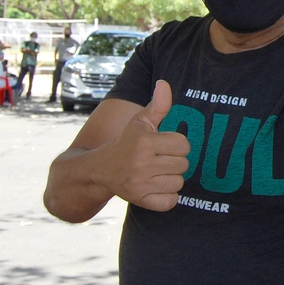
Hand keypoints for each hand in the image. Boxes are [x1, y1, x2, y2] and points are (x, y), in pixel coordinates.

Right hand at [106, 80, 189, 210]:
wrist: (100, 170)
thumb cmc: (126, 142)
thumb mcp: (140, 122)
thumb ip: (158, 105)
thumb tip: (164, 83)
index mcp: (144, 142)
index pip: (183, 144)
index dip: (176, 144)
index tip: (163, 145)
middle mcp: (141, 163)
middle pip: (183, 164)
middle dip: (174, 161)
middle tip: (158, 160)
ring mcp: (140, 183)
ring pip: (179, 182)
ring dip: (171, 179)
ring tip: (156, 173)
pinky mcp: (140, 200)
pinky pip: (171, 201)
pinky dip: (167, 197)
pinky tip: (155, 187)